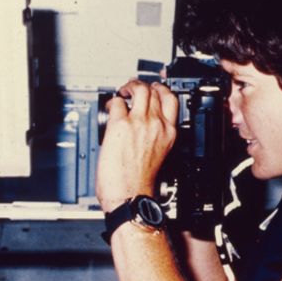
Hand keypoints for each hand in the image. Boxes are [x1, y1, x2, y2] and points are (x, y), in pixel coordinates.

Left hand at [96, 80, 178, 212]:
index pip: (172, 100)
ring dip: (130, 86)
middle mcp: (157, 125)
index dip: (162, 89)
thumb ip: (155, 136)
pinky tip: (110, 107)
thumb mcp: (160, 154)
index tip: (156, 88)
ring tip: (123, 91)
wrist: (131, 195)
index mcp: (169, 133)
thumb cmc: (142, 182)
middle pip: (154, 91)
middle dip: (143, 85)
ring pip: (139, 90)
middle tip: (134, 88)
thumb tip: (143, 125)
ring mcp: (139, 123)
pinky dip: (112, 102)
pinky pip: (116, 103)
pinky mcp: (120, 126)